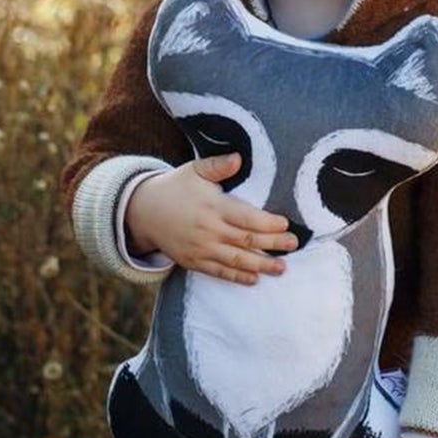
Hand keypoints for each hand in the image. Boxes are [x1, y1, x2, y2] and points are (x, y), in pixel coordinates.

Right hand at [125, 153, 297, 283]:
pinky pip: (219, 272)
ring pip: (235, 259)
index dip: (267, 223)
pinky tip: (254, 279)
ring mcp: (200, 248)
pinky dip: (237, 277)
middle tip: (293, 244)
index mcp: (212, 206)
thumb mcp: (194, 170)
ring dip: (260, 265)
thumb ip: (217, 165)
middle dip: (272, 243)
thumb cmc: (176, 187)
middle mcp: (208, 229)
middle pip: (246, 240)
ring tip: (281, 268)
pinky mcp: (193, 262)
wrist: (143, 212)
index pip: (246, 217)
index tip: (285, 223)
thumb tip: (239, 158)